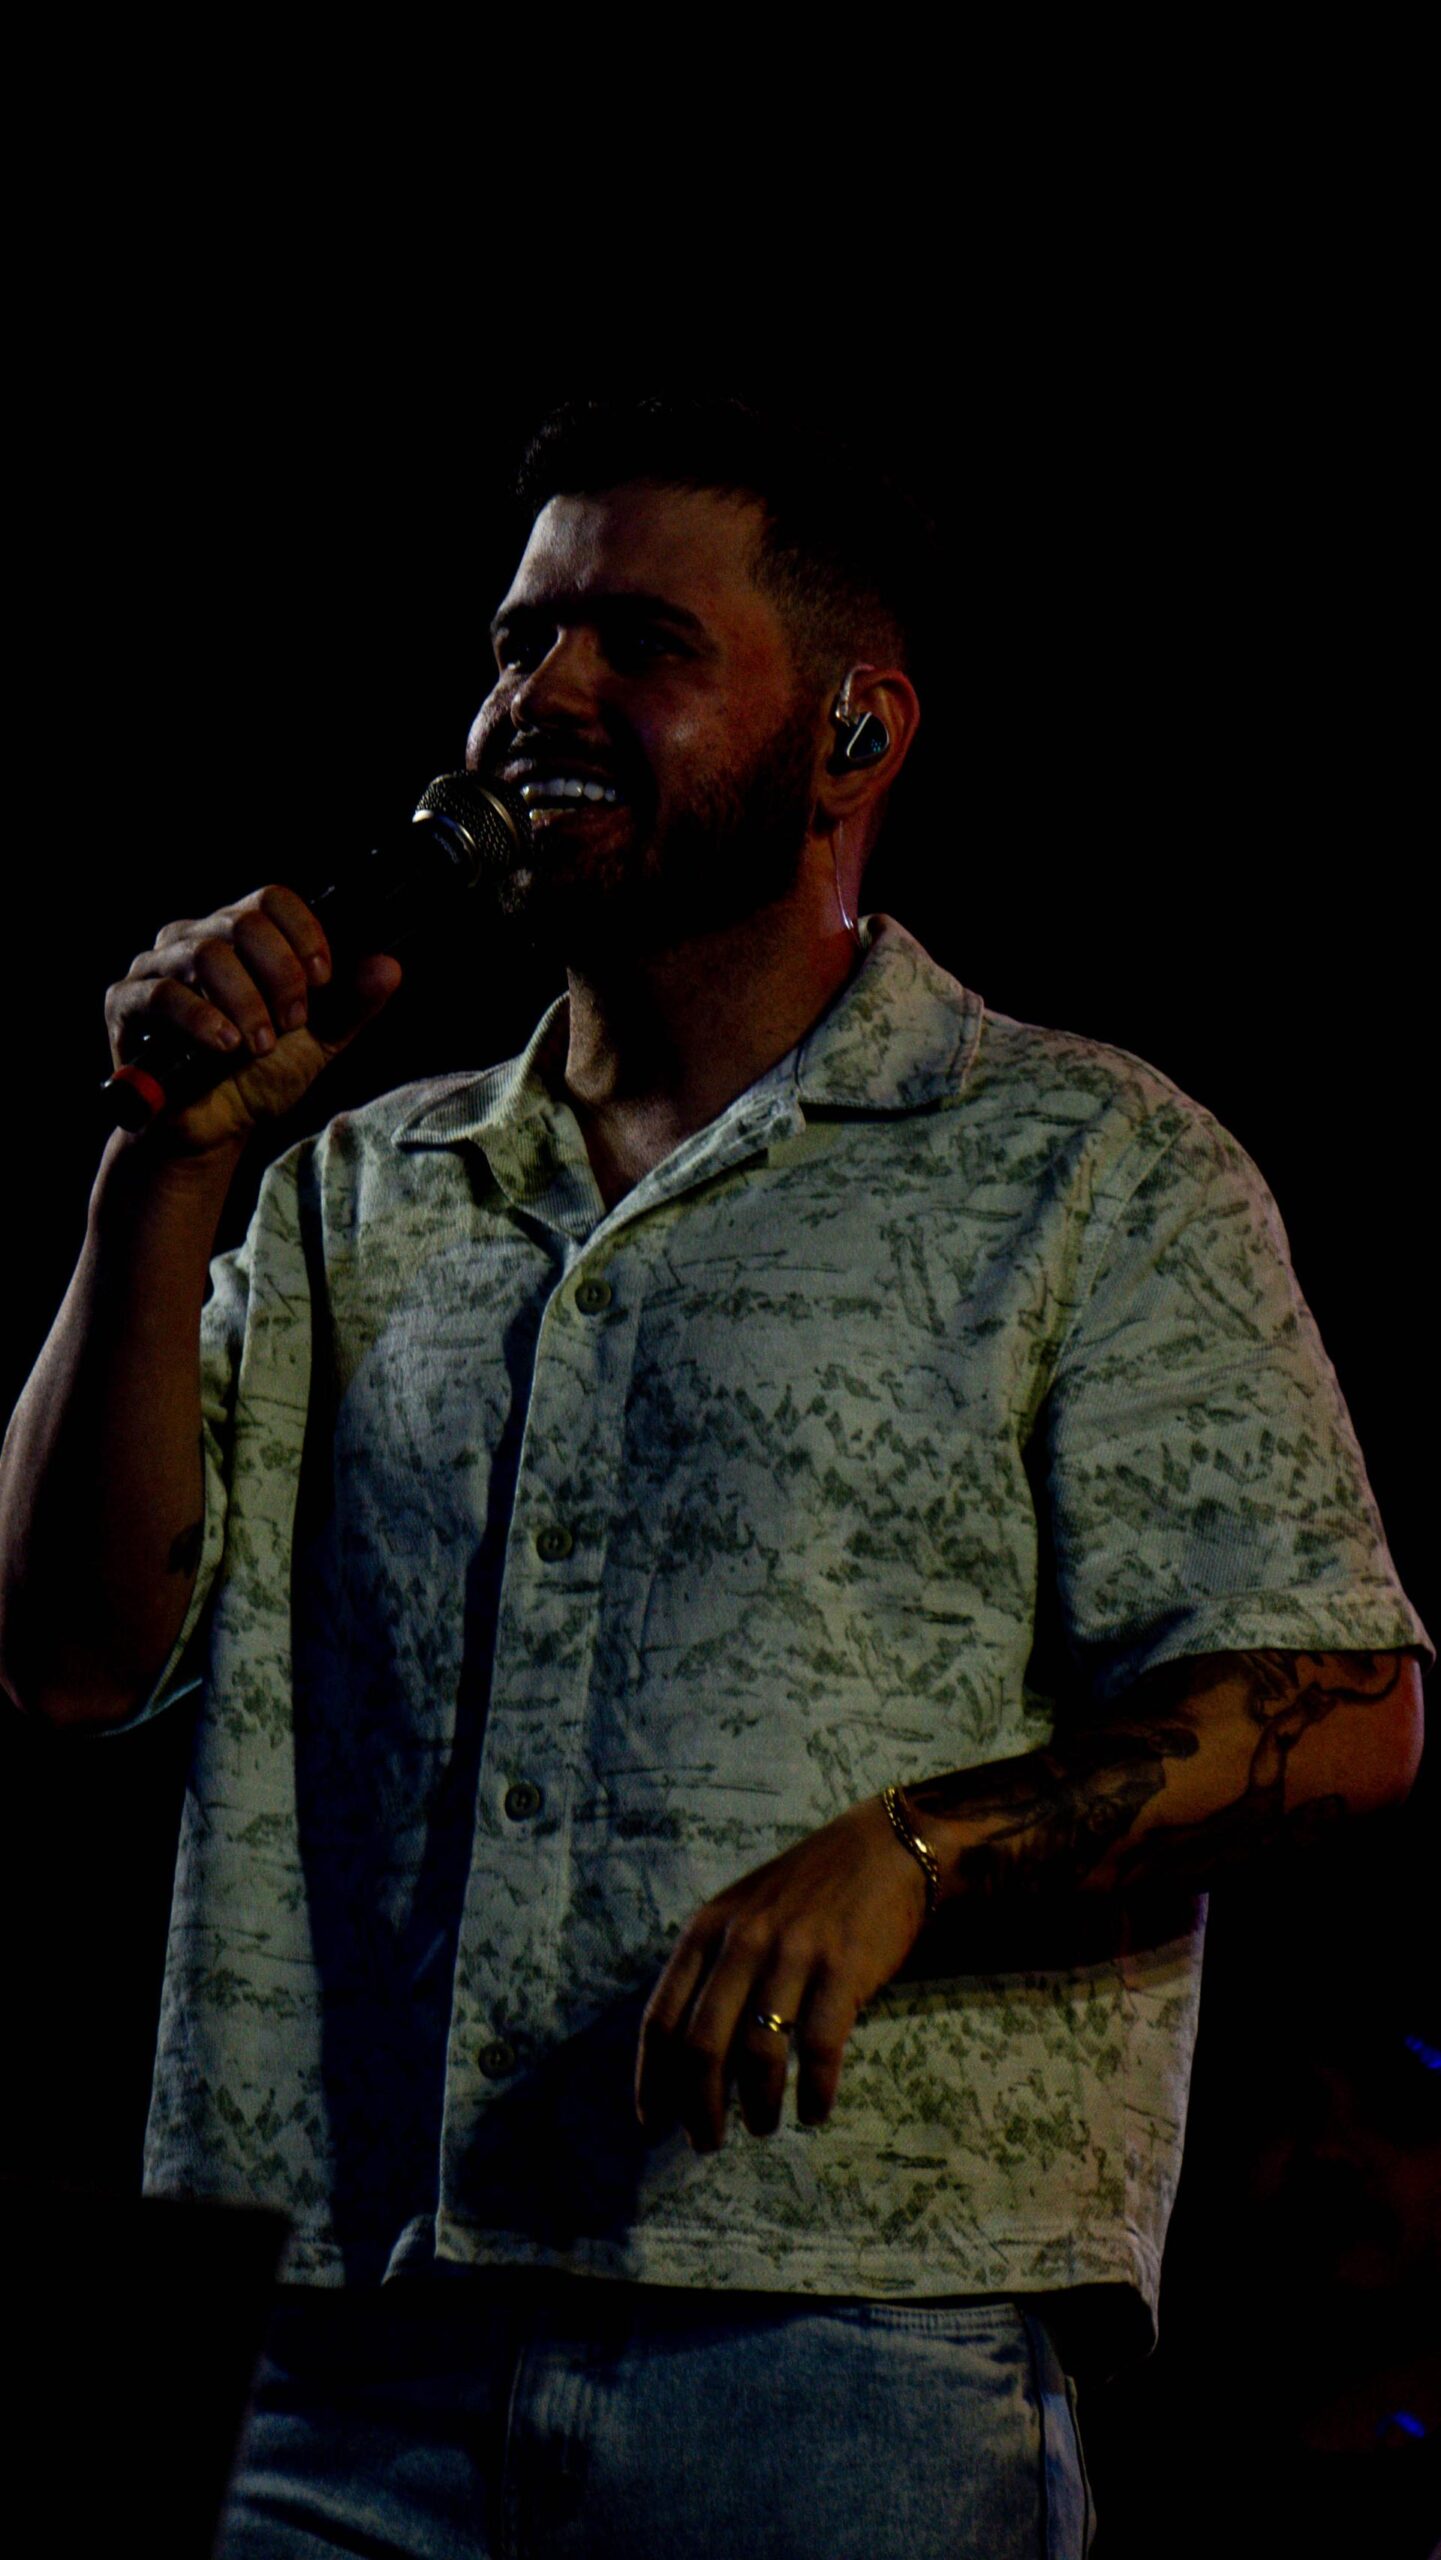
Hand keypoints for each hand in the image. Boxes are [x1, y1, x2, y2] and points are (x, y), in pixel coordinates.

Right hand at [104, 884, 401, 1153]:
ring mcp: (156, 967)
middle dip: (280, 976)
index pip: (272, 899)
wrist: (213, 1129)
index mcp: (241, 937)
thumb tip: (391, 966)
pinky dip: (201, 1020)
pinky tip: (224, 1047)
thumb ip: (351, 1004)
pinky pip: (162, 993)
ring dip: (246, 1002)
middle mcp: (196, 939)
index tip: (322, 980)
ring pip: (205, 954)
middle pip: (243, 923)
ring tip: (259, 1045)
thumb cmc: (261, 1076)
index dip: (303, 934)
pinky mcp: (126, 1002)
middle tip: (291, 1024)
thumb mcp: (318, 1042)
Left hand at [635, 1795, 929, 2151]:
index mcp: (707, 1929)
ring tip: (762, 2126)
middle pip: (703, 2046)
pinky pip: (819, 2049)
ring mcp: (793, 1953)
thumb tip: (686, 2055)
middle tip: (707, 2143)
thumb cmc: (808, 1888)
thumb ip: (712, 1967)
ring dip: (757, 2106)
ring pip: (759, 2053)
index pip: (662, 2018)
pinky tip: (814, 2110)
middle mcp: (742, 1941)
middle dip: (700, 2107)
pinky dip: (813, 2092)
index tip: (654, 2125)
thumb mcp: (742, 1911)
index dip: (653, 2079)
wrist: (885, 1848)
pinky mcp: (843, 1968)